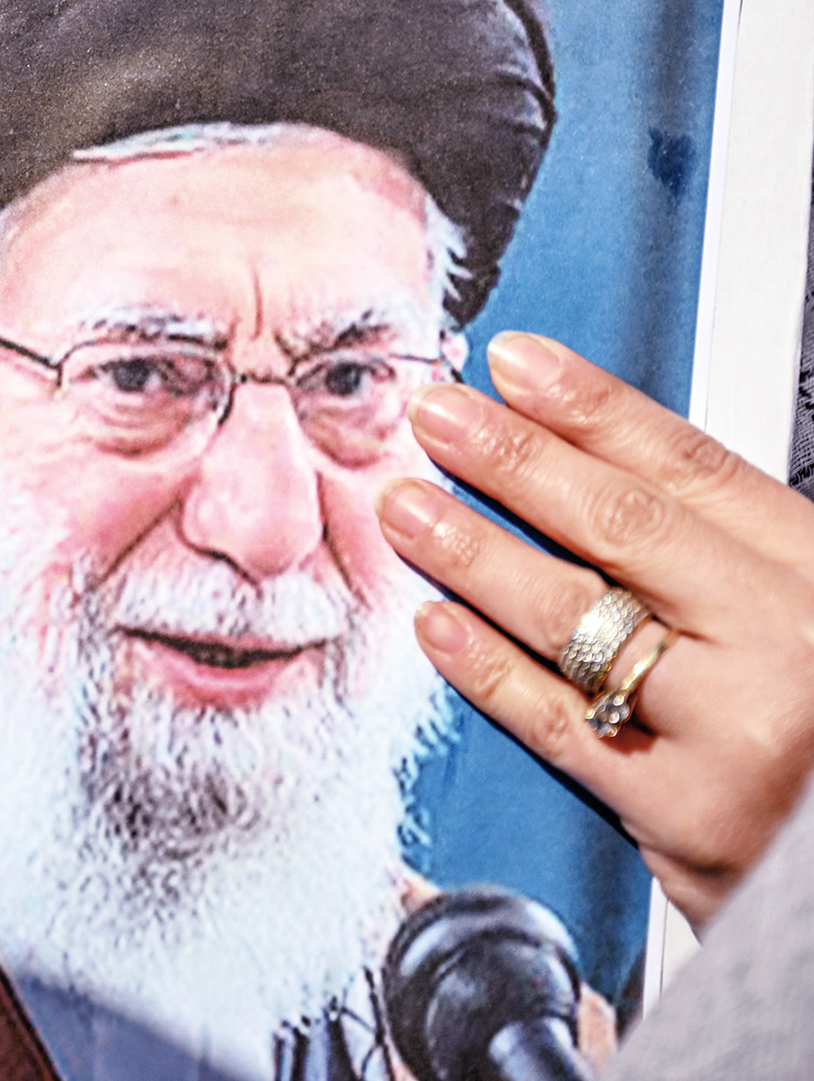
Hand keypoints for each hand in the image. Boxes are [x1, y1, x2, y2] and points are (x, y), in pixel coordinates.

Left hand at [377, 332, 813, 926]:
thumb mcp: (811, 607)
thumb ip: (728, 549)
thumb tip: (590, 457)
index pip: (690, 466)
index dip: (593, 406)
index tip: (518, 363)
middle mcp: (785, 643)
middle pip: (621, 524)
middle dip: (514, 458)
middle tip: (437, 415)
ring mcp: (735, 731)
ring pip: (574, 615)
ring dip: (473, 551)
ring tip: (408, 507)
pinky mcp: (685, 817)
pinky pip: (561, 723)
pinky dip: (487, 668)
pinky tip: (436, 624)